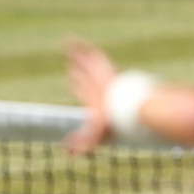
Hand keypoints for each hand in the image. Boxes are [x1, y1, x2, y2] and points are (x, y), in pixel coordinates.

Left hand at [63, 38, 116, 154]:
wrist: (127, 107)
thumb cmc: (113, 123)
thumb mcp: (94, 135)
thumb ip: (81, 143)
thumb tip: (67, 154)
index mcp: (98, 99)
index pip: (86, 89)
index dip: (79, 84)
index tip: (72, 78)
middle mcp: (99, 84)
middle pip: (86, 74)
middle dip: (78, 68)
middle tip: (72, 63)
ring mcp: (101, 74)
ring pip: (86, 61)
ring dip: (77, 54)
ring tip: (66, 43)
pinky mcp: (102, 66)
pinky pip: (89, 53)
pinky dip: (78, 46)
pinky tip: (68, 40)